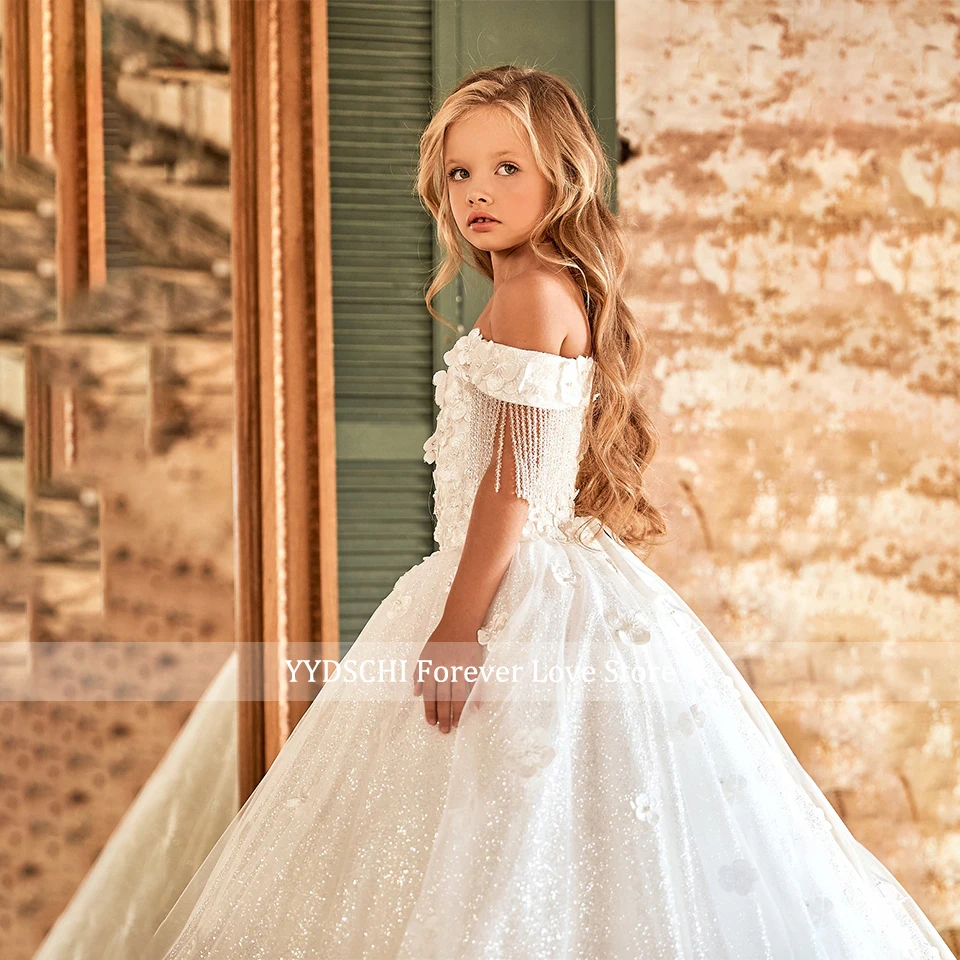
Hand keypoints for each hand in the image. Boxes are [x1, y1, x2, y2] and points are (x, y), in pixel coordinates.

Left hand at [413, 618, 484, 732]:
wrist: (458, 622)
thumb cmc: (440, 639)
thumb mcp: (424, 654)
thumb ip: (419, 673)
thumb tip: (416, 693)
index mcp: (430, 667)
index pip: (429, 693)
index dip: (430, 709)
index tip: (431, 723)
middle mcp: (444, 668)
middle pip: (443, 697)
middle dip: (443, 715)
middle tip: (444, 730)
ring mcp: (460, 667)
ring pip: (458, 694)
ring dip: (458, 711)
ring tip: (458, 724)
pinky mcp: (473, 664)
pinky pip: (474, 685)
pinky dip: (474, 697)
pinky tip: (474, 709)